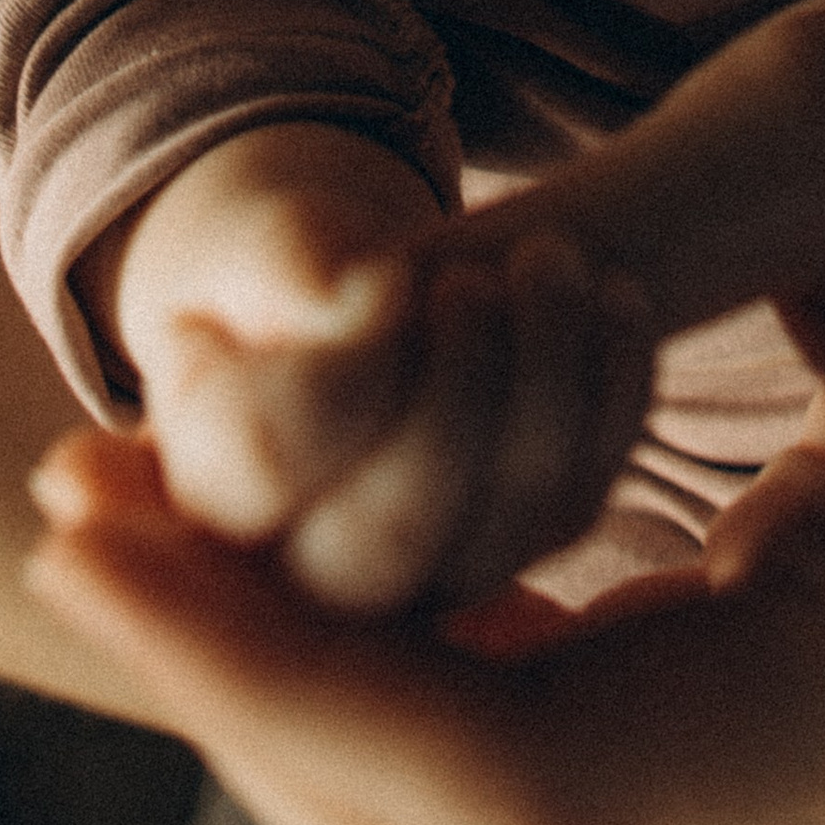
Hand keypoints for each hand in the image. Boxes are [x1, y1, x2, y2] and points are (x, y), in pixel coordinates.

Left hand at [40, 0, 824, 824]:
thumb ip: (610, 243)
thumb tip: (355, 336)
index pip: (527, 787)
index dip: (275, 667)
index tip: (88, 518)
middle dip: (262, 679)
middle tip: (73, 496)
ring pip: (525, 806)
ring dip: (323, 672)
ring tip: (136, 500)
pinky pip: (586, 728)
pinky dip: (426, 640)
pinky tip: (296, 509)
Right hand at [84, 127, 652, 613]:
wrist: (354, 310)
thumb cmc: (288, 273)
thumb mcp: (265, 244)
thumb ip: (290, 263)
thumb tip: (352, 296)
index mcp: (208, 483)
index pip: (271, 458)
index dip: (348, 370)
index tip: (393, 274)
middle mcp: (304, 571)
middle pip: (392, 530)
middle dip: (460, 393)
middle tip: (484, 272)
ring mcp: (422, 580)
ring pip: (505, 522)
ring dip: (551, 377)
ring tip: (554, 256)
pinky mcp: (514, 553)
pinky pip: (577, 499)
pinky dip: (612, 395)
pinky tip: (616, 295)